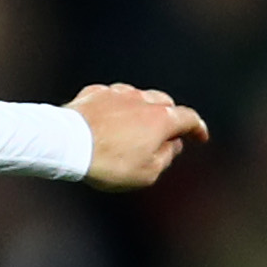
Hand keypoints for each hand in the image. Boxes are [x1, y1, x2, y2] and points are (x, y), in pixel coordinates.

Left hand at [67, 84, 207, 188]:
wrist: (66, 144)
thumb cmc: (108, 163)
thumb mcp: (146, 173)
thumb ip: (165, 158)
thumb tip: (172, 145)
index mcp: (162, 119)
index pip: (189, 119)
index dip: (197, 129)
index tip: (200, 136)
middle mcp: (143, 100)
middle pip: (165, 103)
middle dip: (169, 116)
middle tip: (166, 132)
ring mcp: (117, 93)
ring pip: (138, 96)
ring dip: (141, 109)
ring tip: (135, 125)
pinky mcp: (94, 94)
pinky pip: (110, 97)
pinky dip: (114, 106)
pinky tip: (108, 116)